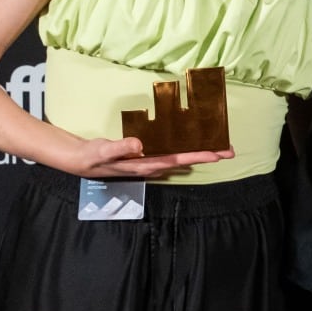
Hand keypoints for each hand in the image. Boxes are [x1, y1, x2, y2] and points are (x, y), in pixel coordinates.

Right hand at [66, 136, 234, 179]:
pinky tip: (191, 147)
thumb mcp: (103, 150)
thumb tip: (139, 145)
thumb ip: (120, 147)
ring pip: (180, 159)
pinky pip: (170, 155)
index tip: (217, 154)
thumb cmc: (92, 156)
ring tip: (218, 148)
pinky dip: (183, 151)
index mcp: (145, 165)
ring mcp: (149, 163)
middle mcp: (151, 166)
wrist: (81, 161)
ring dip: (198, 154)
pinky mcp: (145, 158)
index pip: (177, 160)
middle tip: (230, 151)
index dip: (197, 157)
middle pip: (185, 162)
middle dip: (206, 156)